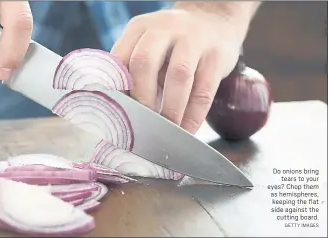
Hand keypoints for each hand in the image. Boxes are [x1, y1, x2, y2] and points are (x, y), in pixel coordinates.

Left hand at [111, 2, 258, 133]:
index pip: (119, 58)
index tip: (117, 114)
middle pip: (144, 62)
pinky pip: (204, 90)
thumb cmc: (173, 43)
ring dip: (170, 109)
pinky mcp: (217, 55)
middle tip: (142, 123)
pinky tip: (187, 130)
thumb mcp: (148, 45)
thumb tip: (120, 112)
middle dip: (141, 98)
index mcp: (139, 28)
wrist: (215, 18)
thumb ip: (132, 69)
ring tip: (166, 131)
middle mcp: (164, 28)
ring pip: (178, 75)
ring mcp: (193, 39)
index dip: (117, 89)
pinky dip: (194, 115)